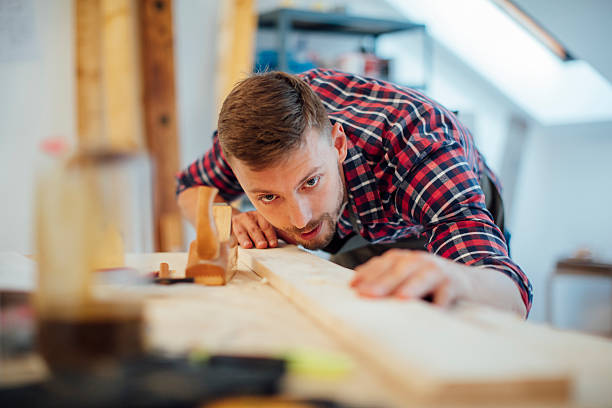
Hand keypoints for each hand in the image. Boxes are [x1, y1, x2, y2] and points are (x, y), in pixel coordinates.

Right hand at [231, 210, 278, 248]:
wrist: (235, 219)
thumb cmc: (256, 226)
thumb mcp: (268, 229)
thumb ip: (282, 235)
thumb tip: (297, 243)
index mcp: (264, 216)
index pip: (268, 225)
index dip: (271, 235)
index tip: (273, 244)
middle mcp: (253, 216)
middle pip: (257, 227)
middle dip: (260, 237)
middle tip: (263, 245)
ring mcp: (241, 220)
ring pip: (245, 230)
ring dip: (247, 238)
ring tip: (249, 246)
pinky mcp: (232, 225)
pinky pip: (234, 232)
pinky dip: (236, 238)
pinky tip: (237, 244)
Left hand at [350, 249, 470, 306]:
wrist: (476, 285)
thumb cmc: (435, 287)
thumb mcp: (410, 281)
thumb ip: (390, 284)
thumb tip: (359, 294)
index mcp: (406, 259)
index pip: (383, 264)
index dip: (368, 273)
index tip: (353, 287)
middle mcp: (421, 261)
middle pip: (399, 269)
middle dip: (381, 282)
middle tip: (365, 295)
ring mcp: (439, 270)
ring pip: (422, 276)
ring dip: (410, 287)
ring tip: (399, 298)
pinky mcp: (457, 284)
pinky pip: (448, 293)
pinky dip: (441, 301)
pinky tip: (434, 310)